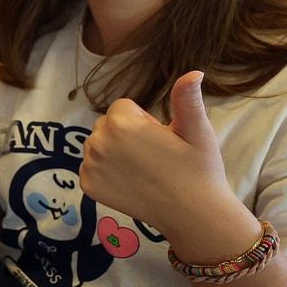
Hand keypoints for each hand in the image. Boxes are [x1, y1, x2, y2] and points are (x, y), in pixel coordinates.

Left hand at [79, 72, 244, 243]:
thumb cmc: (198, 169)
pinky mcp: (87, 185)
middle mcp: (98, 142)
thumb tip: (194, 72)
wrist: (193, 214)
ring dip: (114, 151)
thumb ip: (187, 99)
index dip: (143, 121)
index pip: (123, 107)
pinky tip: (129, 182)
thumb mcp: (197, 130)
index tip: (160, 139)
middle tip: (153, 155)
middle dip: (126, 134)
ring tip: (143, 169)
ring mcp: (90, 165)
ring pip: (98, 144)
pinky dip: (105, 172)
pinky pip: (91, 166)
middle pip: (107, 125)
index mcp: (121, 123)